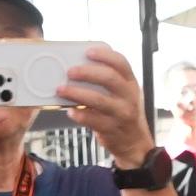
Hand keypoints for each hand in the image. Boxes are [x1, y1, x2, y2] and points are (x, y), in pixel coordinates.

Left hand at [59, 43, 154, 167]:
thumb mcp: (123, 93)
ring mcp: (121, 113)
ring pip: (98, 100)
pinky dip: (79, 115)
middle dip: (87, 72)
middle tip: (69, 71)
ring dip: (77, 93)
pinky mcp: (111, 129)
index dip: (105, 55)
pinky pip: (92, 120)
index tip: (88, 51)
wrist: (134, 143)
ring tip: (61, 90)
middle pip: (109, 78)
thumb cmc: (123, 112)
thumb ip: (108, 80)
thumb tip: (79, 65)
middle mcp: (129, 96)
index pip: (121, 63)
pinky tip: (70, 112)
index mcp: (131, 83)